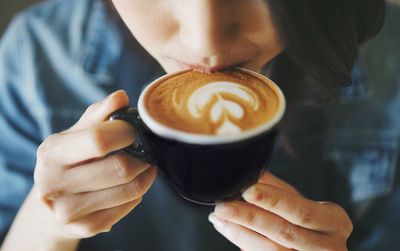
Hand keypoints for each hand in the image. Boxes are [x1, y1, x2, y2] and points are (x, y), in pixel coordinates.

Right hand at [33, 90, 156, 239]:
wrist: (52, 200)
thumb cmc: (71, 159)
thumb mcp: (78, 133)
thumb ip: (100, 114)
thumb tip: (121, 96)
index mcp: (52, 152)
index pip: (99, 140)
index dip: (127, 133)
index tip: (136, 130)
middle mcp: (53, 182)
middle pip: (120, 168)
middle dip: (142, 156)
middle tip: (147, 150)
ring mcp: (67, 209)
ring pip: (129, 190)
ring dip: (145, 175)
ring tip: (145, 165)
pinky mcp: (84, 226)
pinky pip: (128, 207)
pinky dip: (138, 193)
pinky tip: (132, 184)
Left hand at [209, 172, 352, 250]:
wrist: (322, 250)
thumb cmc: (312, 224)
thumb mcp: (302, 204)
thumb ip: (279, 190)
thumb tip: (250, 171)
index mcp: (335, 221)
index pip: (300, 209)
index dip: (273, 200)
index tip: (247, 188)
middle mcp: (330, 246)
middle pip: (285, 231)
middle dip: (250, 218)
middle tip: (223, 206)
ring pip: (272, 250)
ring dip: (241, 233)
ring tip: (218, 218)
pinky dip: (244, 243)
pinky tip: (229, 229)